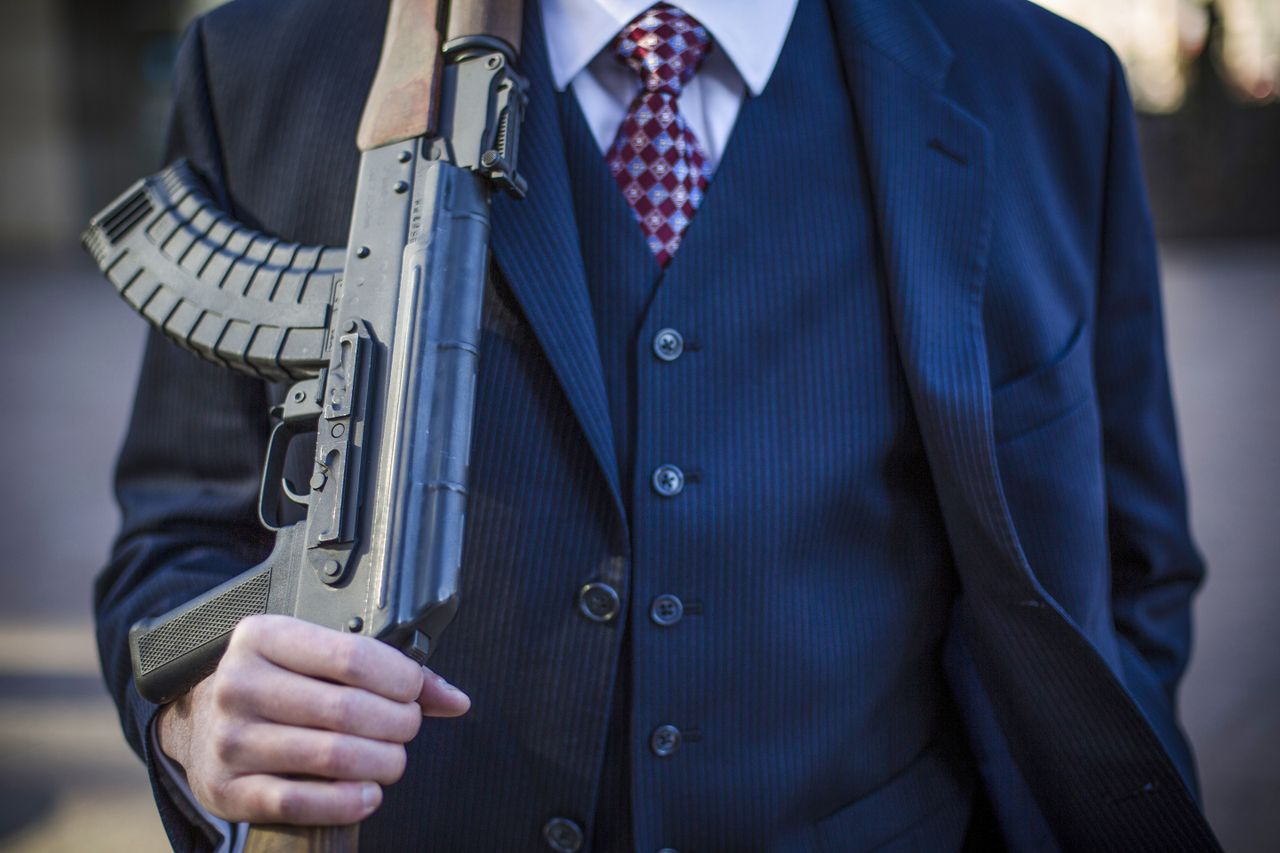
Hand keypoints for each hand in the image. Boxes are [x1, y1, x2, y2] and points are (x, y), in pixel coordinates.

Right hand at [155, 614, 469, 824]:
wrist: (201, 725)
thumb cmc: (276, 684)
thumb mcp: (318, 657)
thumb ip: (388, 671)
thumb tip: (455, 700)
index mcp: (263, 637)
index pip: (351, 656)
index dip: (399, 679)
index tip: (414, 691)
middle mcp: (239, 685)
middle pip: (346, 710)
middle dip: (396, 724)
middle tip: (407, 728)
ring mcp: (230, 740)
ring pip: (330, 756)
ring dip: (380, 763)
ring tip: (392, 759)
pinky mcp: (227, 790)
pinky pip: (300, 802)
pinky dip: (347, 802)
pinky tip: (368, 793)